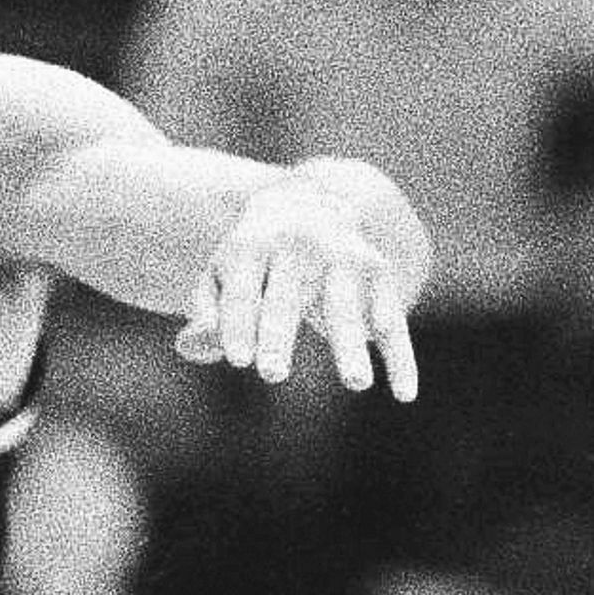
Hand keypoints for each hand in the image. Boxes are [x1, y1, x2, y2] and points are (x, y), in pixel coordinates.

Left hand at [173, 166, 421, 397]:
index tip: (238, 360)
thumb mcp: (224, 271)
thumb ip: (207, 310)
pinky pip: (391, 321)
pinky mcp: (378, 271)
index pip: (241, 289)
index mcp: (251, 243)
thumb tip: (190, 346)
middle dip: (277, 335)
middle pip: (285, 297)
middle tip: (271, 374)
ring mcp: (342, 256)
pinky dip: (400, 357)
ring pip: (344, 308)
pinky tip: (404, 393)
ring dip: (348, 346)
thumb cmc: (256, 255)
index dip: (237, 324)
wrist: (310, 201)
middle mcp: (298, 244)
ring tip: (353, 384)